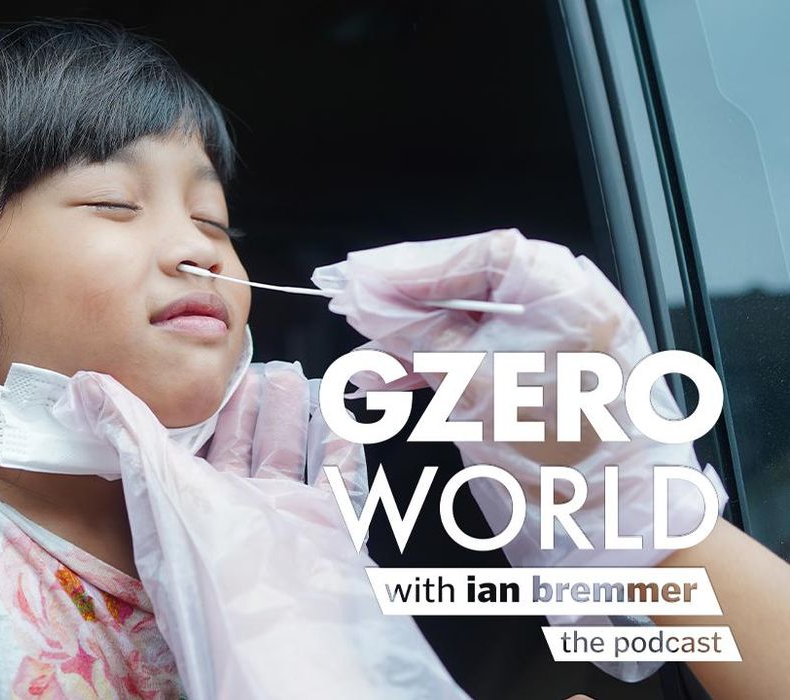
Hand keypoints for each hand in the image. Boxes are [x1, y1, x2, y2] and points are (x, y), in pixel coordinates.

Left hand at [52, 370, 468, 698]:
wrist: (287, 646)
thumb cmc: (217, 572)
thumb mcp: (159, 486)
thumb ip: (126, 431)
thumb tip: (81, 386)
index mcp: (187, 506)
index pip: (185, 447)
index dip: (192, 410)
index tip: (198, 372)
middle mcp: (234, 514)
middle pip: (240, 446)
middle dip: (246, 406)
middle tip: (254, 365)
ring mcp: (284, 522)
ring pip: (287, 454)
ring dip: (289, 416)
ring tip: (291, 375)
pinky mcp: (328, 529)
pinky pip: (336, 475)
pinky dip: (338, 442)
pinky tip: (338, 411)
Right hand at [312, 228, 728, 569]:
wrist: (614, 523)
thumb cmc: (565, 454)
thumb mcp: (471, 384)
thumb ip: (415, 333)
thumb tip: (366, 299)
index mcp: (561, 289)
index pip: (471, 254)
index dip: (406, 265)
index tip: (356, 277)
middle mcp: (563, 301)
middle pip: (464, 283)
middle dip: (401, 303)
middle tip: (346, 304)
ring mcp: (553, 336)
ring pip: (464, 322)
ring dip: (409, 342)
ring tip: (362, 364)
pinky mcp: (540, 371)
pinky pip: (476, 352)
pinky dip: (434, 365)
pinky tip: (389, 379)